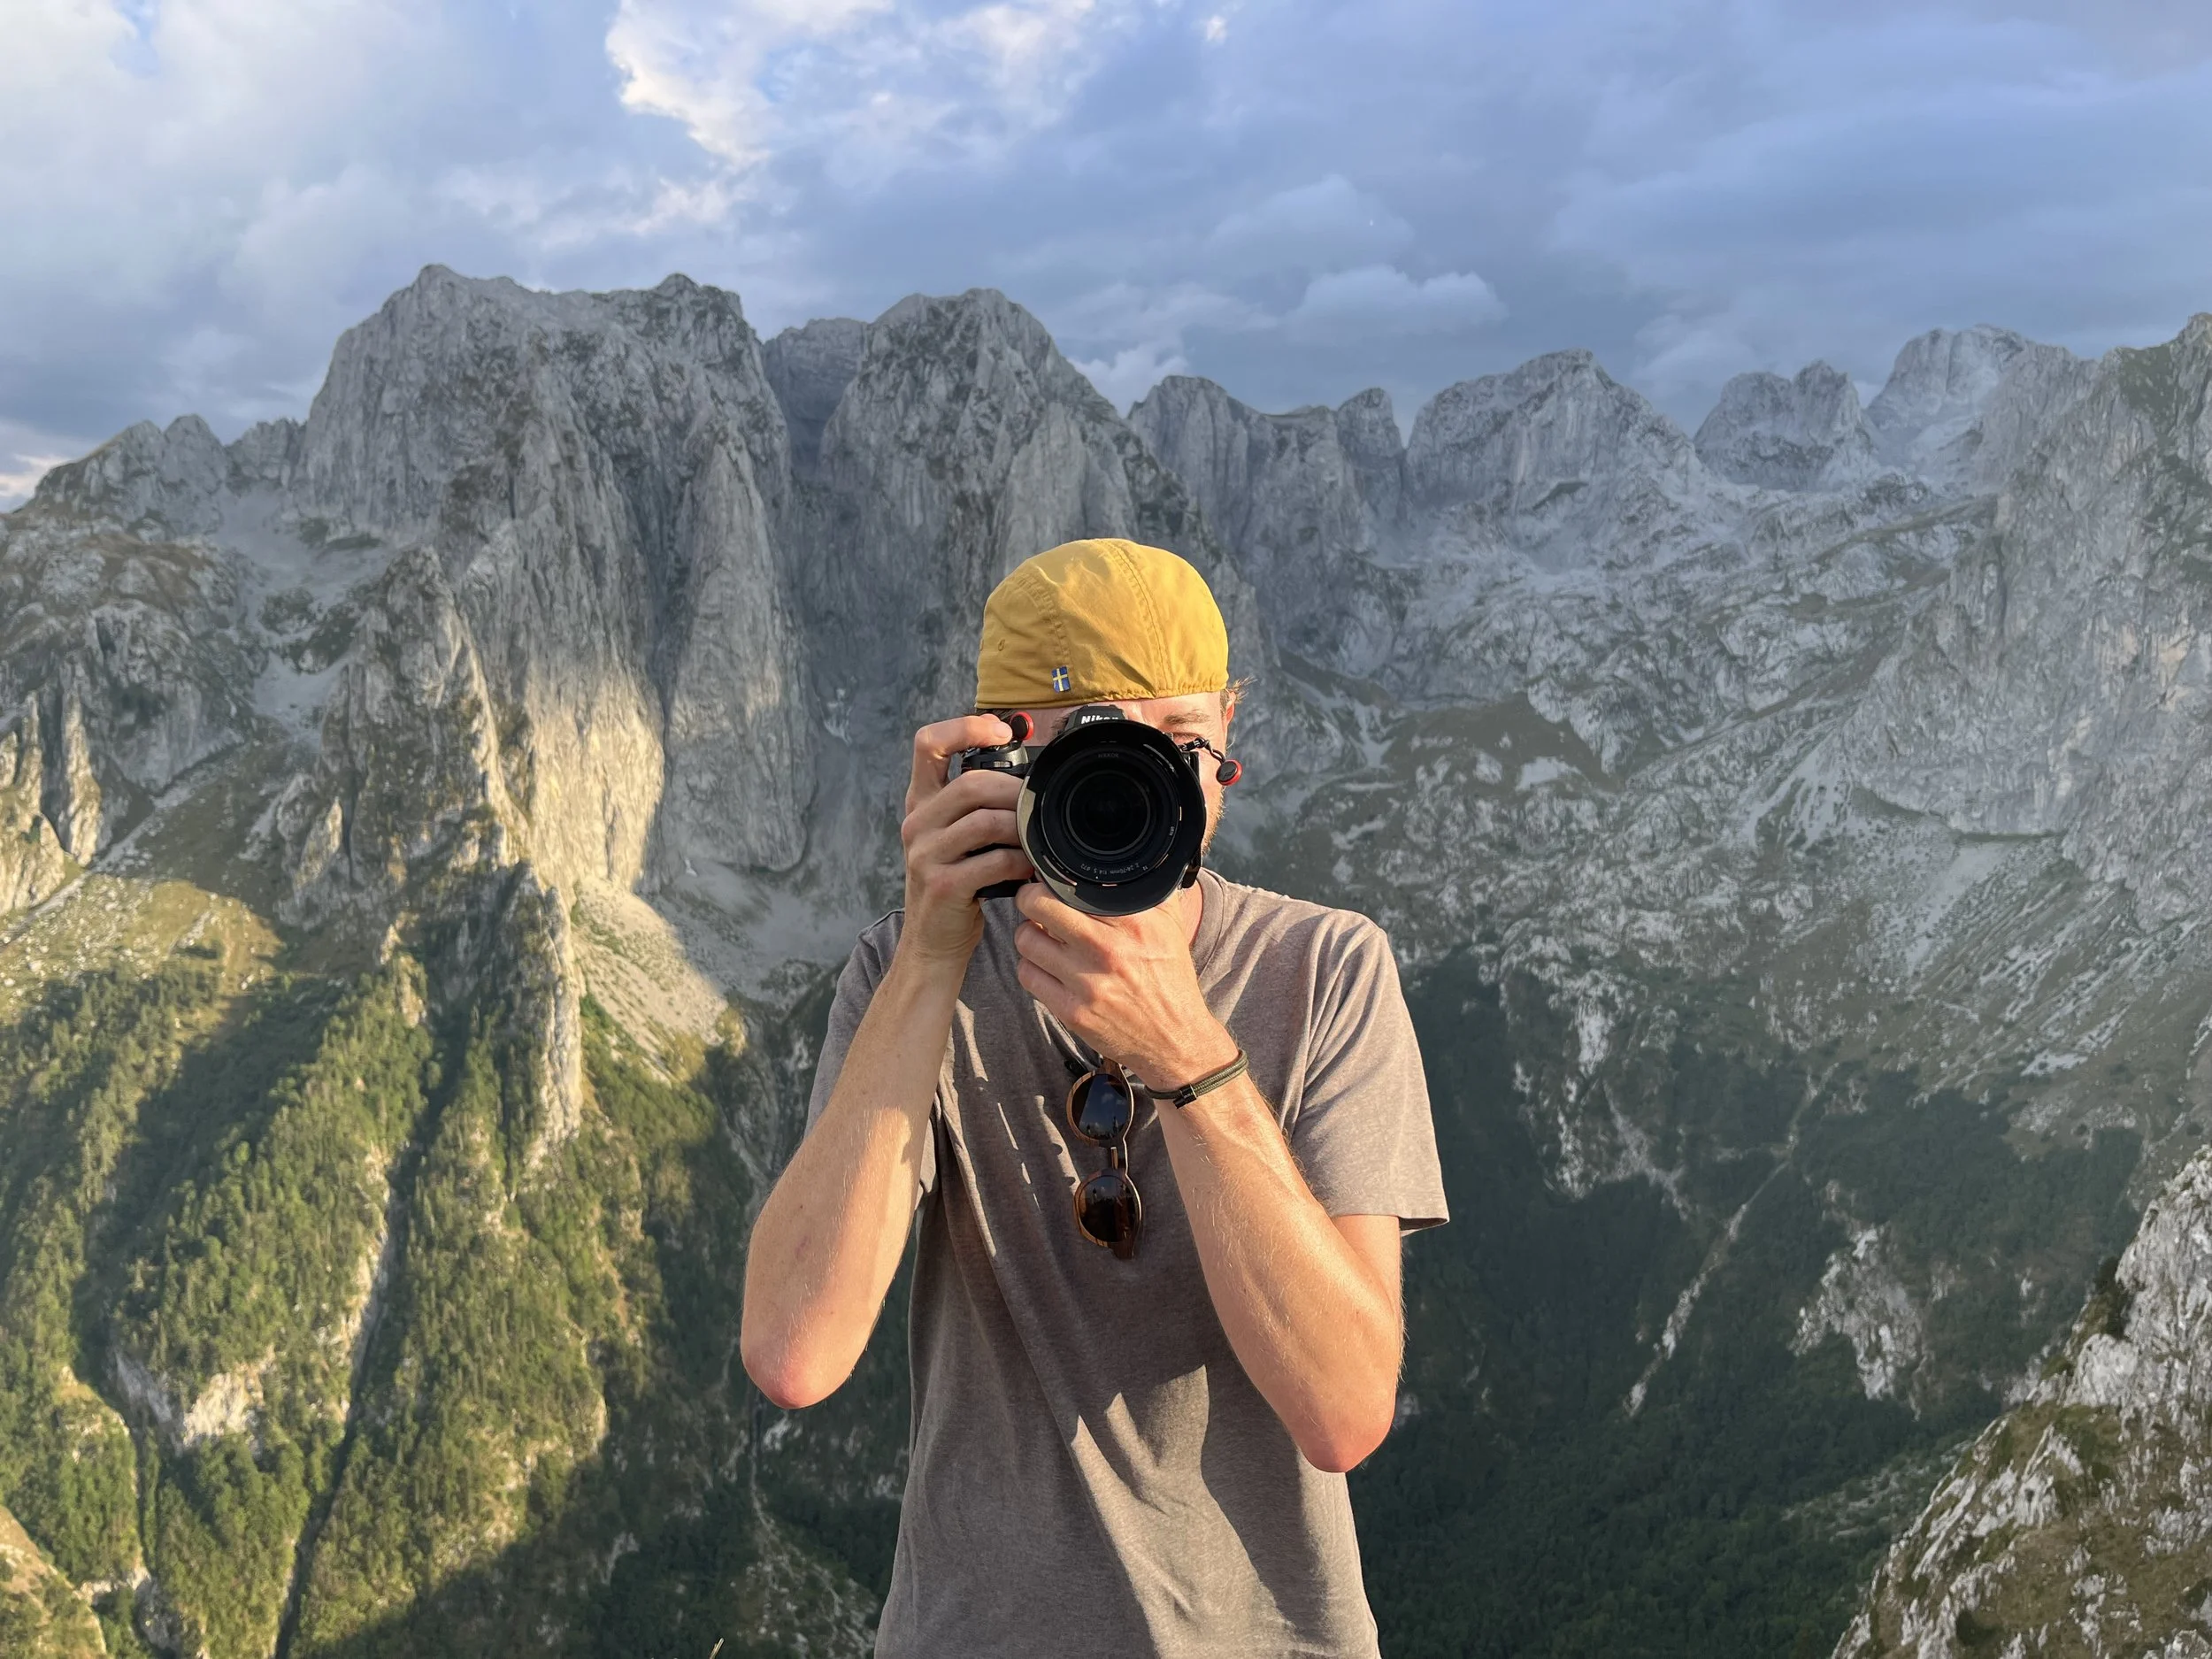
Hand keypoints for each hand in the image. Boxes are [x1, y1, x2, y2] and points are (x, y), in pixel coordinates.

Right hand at [895, 715, 1034, 969]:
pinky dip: (1021, 861)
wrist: (932, 943)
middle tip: (1037, 805)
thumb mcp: (955, 838)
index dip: (965, 727)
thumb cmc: (956, 885)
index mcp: (921, 802)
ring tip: (1037, 838)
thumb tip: (1026, 779)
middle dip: (1014, 790)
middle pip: (970, 783)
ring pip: (985, 821)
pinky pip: (993, 861)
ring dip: (1022, 827)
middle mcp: (917, 822)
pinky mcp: (943, 885)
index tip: (1001, 731)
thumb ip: (975, 806)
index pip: (928, 743)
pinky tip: (1031, 868)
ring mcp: (926, 854)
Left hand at [1011, 883, 1238, 1088]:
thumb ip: (1147, 890)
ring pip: (1026, 940)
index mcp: (1134, 922)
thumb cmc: (1170, 977)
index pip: (1072, 884)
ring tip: (1042, 936)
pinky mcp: (1072, 1012)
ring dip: (1029, 934)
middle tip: (1034, 902)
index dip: (1052, 879)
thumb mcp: (1170, 926)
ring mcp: (1087, 983)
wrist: (1175, 1039)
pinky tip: (1046, 966)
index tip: (1050, 880)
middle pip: (1037, 905)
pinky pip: (1028, 975)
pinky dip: (1032, 966)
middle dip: (1029, 898)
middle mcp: (1108, 949)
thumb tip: (1128, 860)